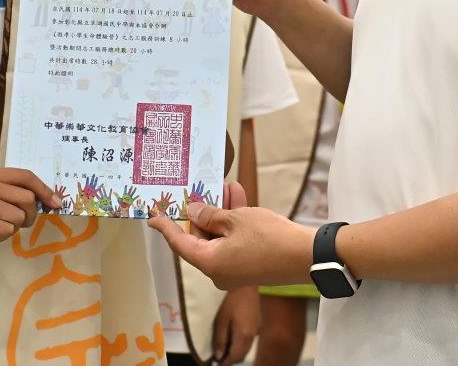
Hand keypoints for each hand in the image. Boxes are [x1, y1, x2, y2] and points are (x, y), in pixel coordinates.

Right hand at [0, 167, 59, 256]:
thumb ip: (5, 194)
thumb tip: (40, 201)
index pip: (25, 176)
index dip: (44, 189)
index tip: (56, 202)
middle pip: (27, 198)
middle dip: (30, 216)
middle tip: (19, 224)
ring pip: (19, 217)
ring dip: (12, 228)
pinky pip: (7, 230)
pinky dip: (0, 237)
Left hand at [149, 182, 313, 290]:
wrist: (306, 255)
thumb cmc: (269, 237)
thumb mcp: (235, 219)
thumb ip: (210, 214)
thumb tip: (194, 211)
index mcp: (209, 263)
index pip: (179, 243)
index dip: (165, 227)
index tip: (152, 217)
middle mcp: (218, 271)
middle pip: (200, 239)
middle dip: (202, 211)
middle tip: (201, 188)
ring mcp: (234, 270)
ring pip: (218, 237)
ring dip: (220, 212)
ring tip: (225, 186)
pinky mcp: (248, 265)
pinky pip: (233, 241)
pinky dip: (233, 222)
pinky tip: (238, 197)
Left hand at [210, 286, 259, 365]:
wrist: (246, 284)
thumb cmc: (230, 301)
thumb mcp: (221, 320)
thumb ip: (220, 339)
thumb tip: (218, 355)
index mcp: (243, 335)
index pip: (235, 356)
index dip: (226, 363)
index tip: (218, 365)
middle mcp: (253, 336)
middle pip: (242, 355)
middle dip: (231, 359)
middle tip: (220, 359)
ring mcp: (257, 330)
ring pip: (246, 348)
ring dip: (237, 352)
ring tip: (224, 350)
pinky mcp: (258, 324)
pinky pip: (249, 341)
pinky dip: (241, 345)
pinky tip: (233, 339)